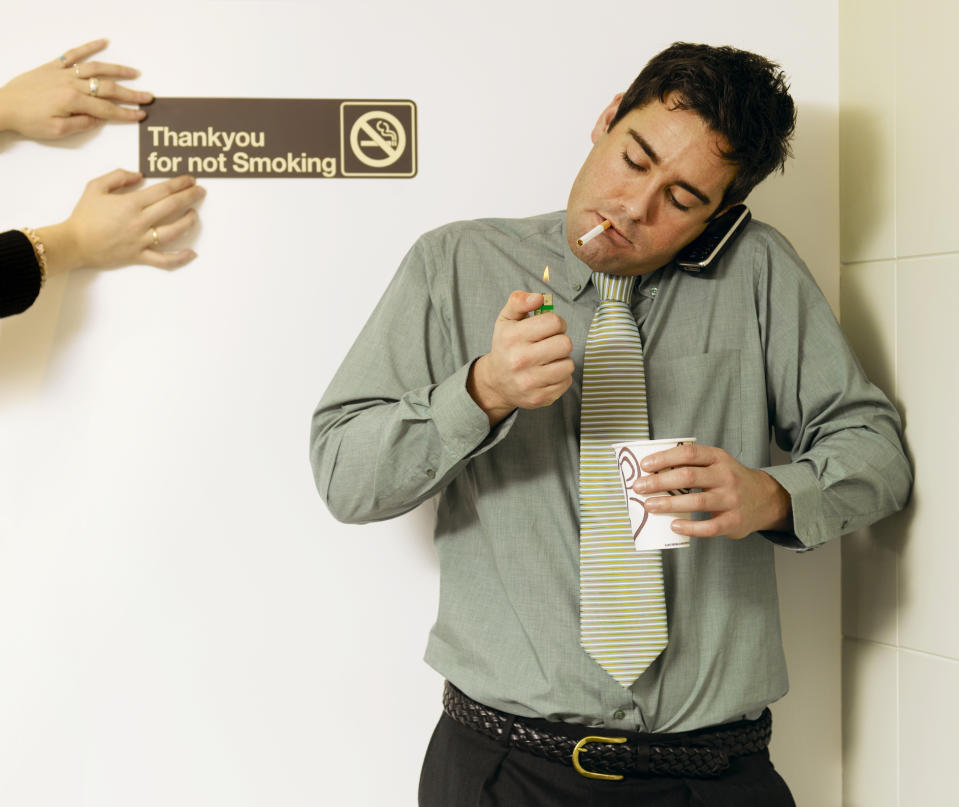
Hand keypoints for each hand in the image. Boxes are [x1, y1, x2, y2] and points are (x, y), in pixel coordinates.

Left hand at [0, 39, 151, 138]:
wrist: (4, 106)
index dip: (126, 113)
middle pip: (107, 88)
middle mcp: (70, 84)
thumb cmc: (29, 121)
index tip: (141, 114)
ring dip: (117, 70)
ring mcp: (62, 73)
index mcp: (73, 101)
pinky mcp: (53, 66)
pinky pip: (73, 54)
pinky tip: (103, 42)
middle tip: (148, 97)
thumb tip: (101, 118)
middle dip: (130, 94)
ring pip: (96, 69)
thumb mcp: (58, 130)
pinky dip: (89, 47)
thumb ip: (82, 123)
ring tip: (135, 73)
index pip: (107, 109)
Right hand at [37, 169, 204, 273]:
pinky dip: (179, 258)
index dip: (179, 184)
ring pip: (173, 231)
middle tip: (201, 191)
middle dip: (190, 197)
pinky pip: (163, 260)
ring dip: (188, 222)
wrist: (73, 242)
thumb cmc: (84, 215)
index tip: (190, 180)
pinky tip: (192, 253)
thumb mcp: (95, 186)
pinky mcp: (139, 256)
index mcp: (131, 203)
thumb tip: (139, 175)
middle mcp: (140, 221)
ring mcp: (141, 240)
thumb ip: (118, 176)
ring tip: (195, 214)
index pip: (162, 191)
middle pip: (172, 207)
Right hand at [467, 291, 574, 425]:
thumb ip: (519, 301)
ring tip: (549, 359)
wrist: (496, 382)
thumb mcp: (506, 319)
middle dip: (561, 341)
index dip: (557, 322)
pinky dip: (560, 377)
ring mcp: (529, 381)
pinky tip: (547, 374)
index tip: (550, 327)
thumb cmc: (506, 346)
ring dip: (562, 360)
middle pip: (565, 344)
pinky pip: (566, 381)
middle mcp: (519, 360)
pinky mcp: (539, 397)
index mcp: (512, 337)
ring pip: (568, 364)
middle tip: (550, 344)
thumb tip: (539, 297)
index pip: (554, 322)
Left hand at [634, 443, 792, 538]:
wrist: (765, 499)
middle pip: (688, 476)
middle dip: (659, 482)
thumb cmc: (730, 480)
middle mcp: (726, 476)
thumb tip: (652, 471)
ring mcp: (731, 499)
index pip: (688, 453)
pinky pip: (709, 527)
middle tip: (640, 487)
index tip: (645, 465)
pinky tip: (674, 525)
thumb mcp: (716, 464)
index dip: (664, 458)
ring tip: (649, 506)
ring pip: (696, 501)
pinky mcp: (733, 521)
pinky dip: (690, 527)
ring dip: (669, 504)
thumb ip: (692, 465)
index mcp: (718, 458)